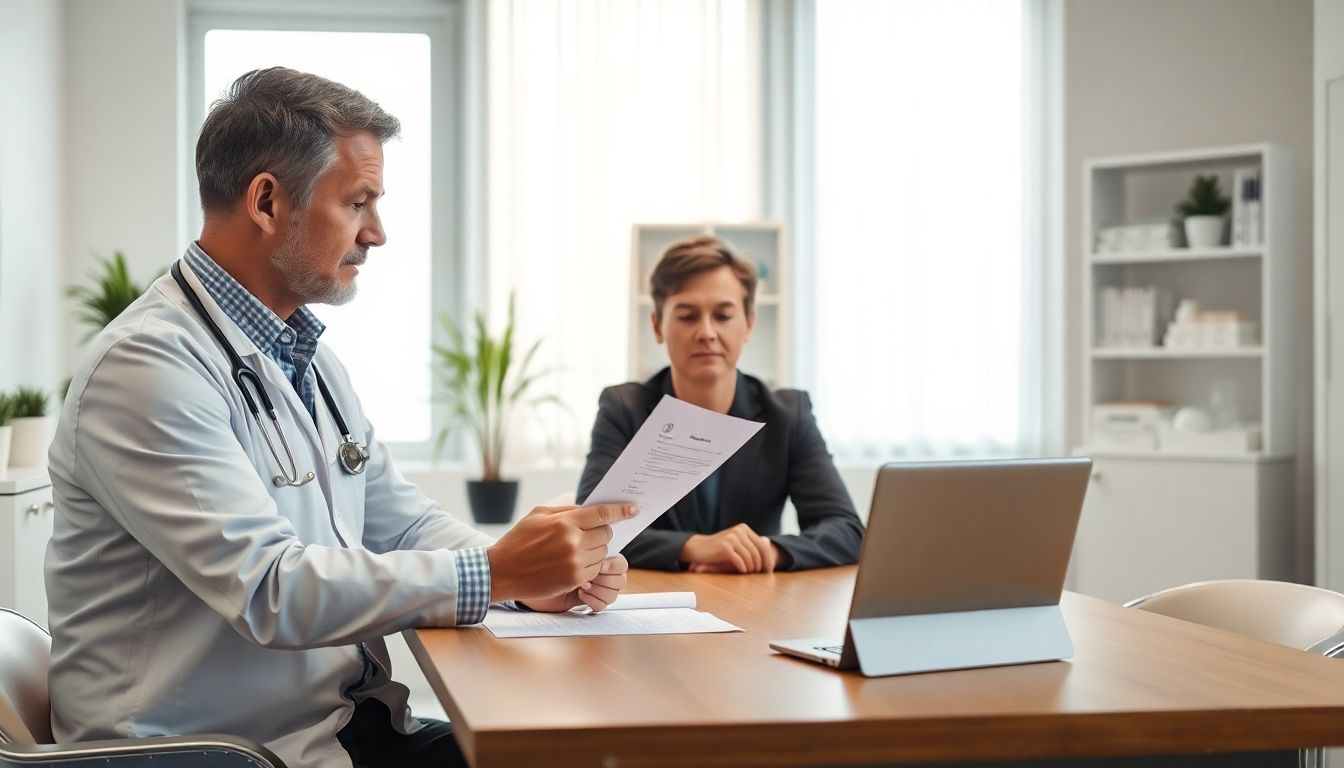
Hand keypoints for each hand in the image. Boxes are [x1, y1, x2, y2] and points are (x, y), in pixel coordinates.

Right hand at [487, 503, 636, 601]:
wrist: (501, 571)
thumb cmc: (518, 540)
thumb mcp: (538, 515)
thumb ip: (566, 511)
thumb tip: (590, 510)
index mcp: (564, 522)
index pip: (602, 513)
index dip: (621, 510)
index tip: (633, 509)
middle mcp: (573, 541)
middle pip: (606, 534)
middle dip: (601, 533)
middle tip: (587, 535)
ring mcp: (575, 562)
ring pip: (603, 553)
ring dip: (595, 551)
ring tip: (574, 551)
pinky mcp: (574, 579)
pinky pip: (595, 569)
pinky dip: (589, 566)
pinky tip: (572, 564)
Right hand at [679, 524, 778, 572]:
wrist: (699, 548)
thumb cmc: (720, 549)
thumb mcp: (736, 542)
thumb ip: (750, 544)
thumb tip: (770, 551)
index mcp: (744, 528)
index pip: (762, 545)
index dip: (768, 559)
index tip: (770, 570)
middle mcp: (739, 531)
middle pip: (758, 552)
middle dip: (761, 565)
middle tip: (761, 575)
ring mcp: (732, 538)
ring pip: (750, 557)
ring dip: (752, 568)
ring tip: (751, 574)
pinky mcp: (724, 547)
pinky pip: (739, 560)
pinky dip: (743, 568)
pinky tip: (743, 572)